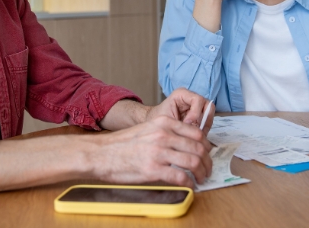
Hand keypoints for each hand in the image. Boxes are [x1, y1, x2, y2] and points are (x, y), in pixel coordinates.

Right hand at [90, 116, 212, 186]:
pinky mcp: (153, 169)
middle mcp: (163, 135)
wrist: (101, 154)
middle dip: (207, 162)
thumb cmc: (122, 144)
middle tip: (207, 170)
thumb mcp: (148, 129)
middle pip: (199, 148)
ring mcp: (158, 152)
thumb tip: (187, 145)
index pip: (197, 133)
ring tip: (201, 179)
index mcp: (164, 123)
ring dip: (201, 173)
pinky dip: (189, 183)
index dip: (207, 146)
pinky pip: (180, 176)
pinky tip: (190, 186)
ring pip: (193, 162)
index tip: (207, 155)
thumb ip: (167, 133)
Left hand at [148, 88, 215, 134]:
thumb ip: (180, 123)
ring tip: (194, 136)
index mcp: (182, 94)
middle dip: (204, 121)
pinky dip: (202, 131)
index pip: (197, 100)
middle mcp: (191, 99)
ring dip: (204, 127)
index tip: (188, 124)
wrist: (152, 126)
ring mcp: (196, 108)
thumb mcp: (166, 121)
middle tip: (195, 132)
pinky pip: (206, 124)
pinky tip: (194, 137)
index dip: (196, 113)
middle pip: (208, 107)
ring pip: (209, 116)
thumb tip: (195, 131)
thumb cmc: (156, 121)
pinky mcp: (198, 118)